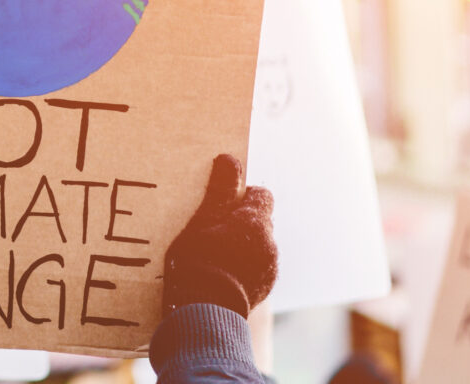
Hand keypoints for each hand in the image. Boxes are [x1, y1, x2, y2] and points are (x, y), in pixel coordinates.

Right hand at [162, 153, 276, 316]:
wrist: (206, 311)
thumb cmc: (199, 261)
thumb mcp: (202, 221)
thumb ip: (220, 191)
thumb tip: (231, 159)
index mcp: (256, 222)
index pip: (261, 194)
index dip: (241, 196)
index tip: (219, 205)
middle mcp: (270, 244)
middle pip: (259, 221)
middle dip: (239, 222)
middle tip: (211, 229)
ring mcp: (269, 268)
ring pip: (258, 245)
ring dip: (241, 245)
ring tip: (213, 254)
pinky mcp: (263, 288)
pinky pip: (255, 268)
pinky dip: (241, 266)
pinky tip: (219, 273)